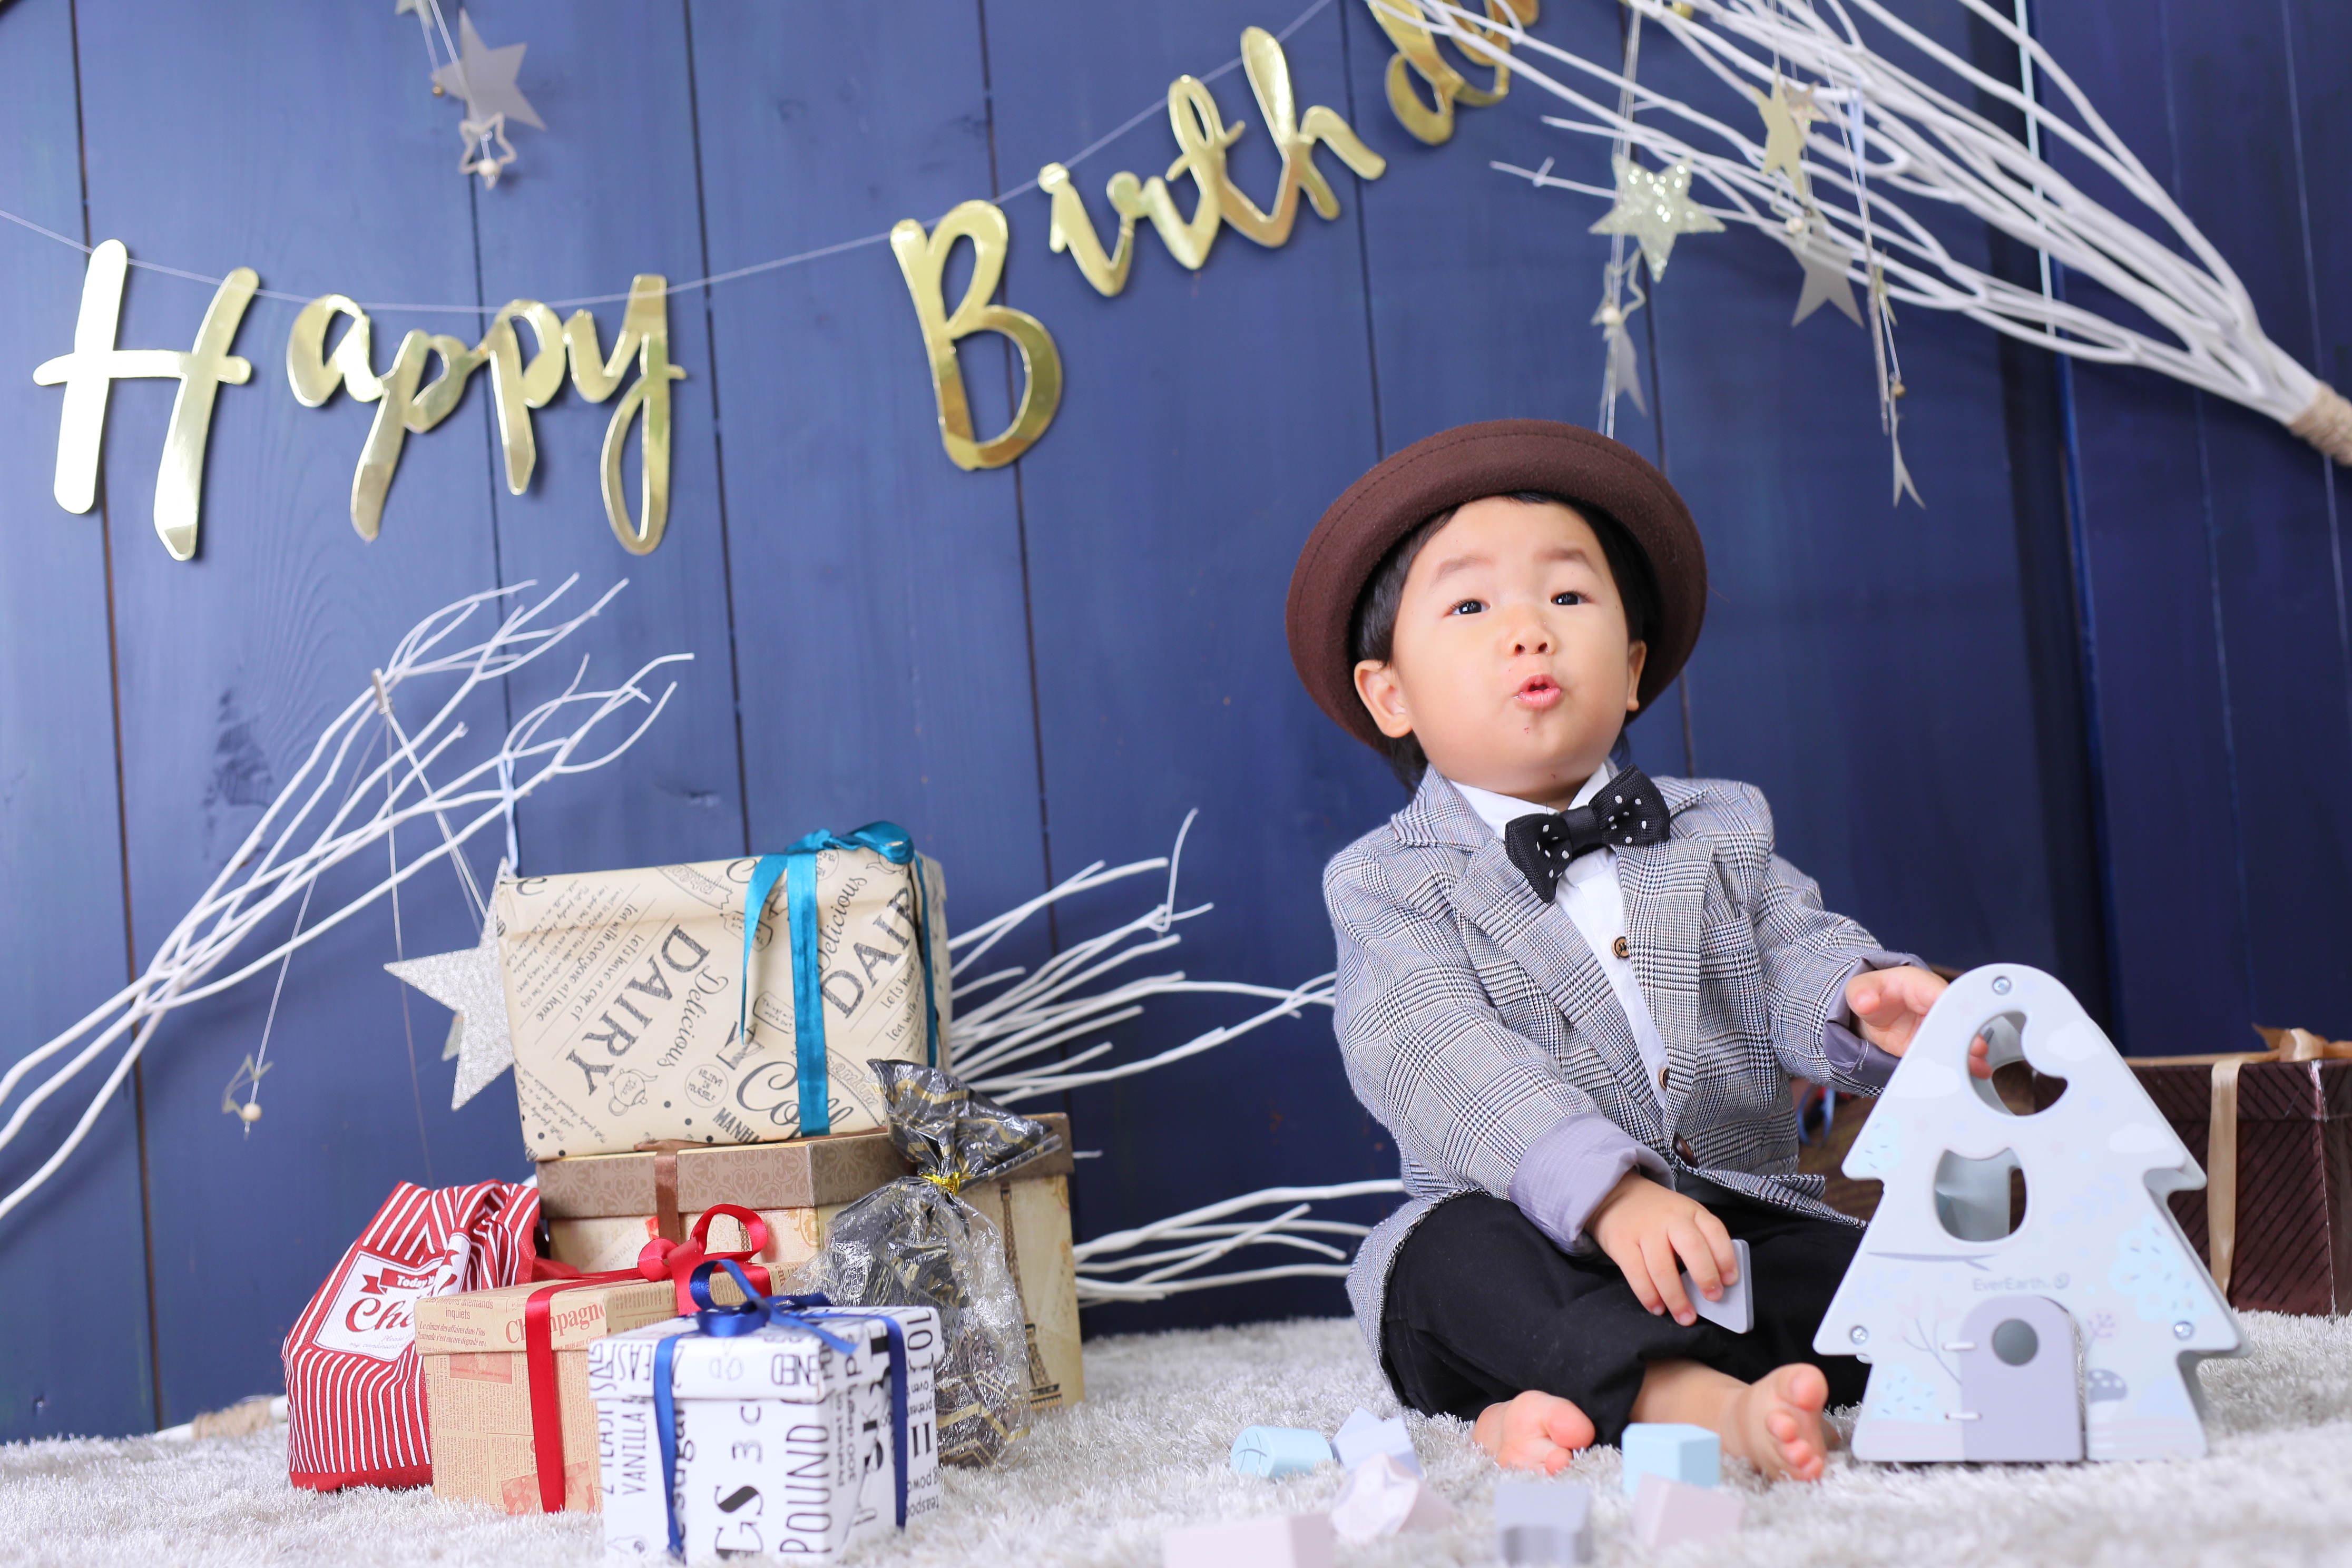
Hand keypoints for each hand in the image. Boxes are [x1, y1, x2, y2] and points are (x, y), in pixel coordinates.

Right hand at [1586, 1172, 1738, 1326]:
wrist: (1616, 1196)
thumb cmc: (1658, 1216)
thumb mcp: (1684, 1217)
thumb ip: (1699, 1243)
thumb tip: (1714, 1284)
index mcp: (1691, 1211)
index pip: (1715, 1231)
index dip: (1725, 1258)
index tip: (1730, 1281)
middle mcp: (1669, 1218)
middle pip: (1691, 1247)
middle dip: (1705, 1276)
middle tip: (1712, 1299)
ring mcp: (1644, 1229)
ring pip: (1662, 1267)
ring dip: (1676, 1297)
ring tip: (1685, 1316)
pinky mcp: (1621, 1243)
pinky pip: (1636, 1274)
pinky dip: (1648, 1295)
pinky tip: (1657, 1308)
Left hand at [1846, 965, 1993, 1076]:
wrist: (1873, 1012)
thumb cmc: (1876, 993)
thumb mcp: (1861, 987)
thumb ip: (1861, 991)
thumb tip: (1865, 1001)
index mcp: (1920, 985)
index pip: (1939, 992)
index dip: (1952, 1005)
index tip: (1961, 1017)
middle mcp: (1935, 1006)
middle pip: (1956, 1017)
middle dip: (1967, 1032)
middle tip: (1977, 1048)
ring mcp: (1937, 1028)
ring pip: (1957, 1038)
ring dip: (1969, 1052)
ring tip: (1978, 1066)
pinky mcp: (1933, 1047)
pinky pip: (1946, 1055)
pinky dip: (1959, 1065)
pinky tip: (1972, 1073)